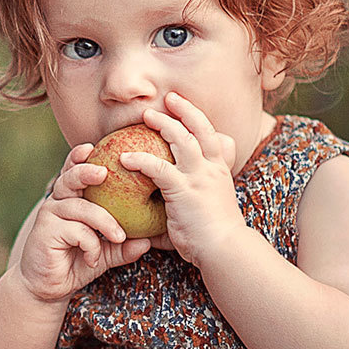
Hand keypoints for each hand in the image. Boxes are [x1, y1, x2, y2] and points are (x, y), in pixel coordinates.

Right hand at [12, 142, 154, 302]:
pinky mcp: (45, 231)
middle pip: (70, 178)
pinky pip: (76, 230)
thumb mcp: (105, 253)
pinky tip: (92, 258)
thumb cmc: (76, 264)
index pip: (75, 171)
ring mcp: (49, 215)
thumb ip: (123, 247)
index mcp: (71, 199)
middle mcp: (58, 202)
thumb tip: (147, 242)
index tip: (93, 147)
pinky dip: (91, 245)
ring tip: (118, 237)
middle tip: (104, 173)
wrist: (47, 288)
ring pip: (80, 207)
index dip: (81, 157)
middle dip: (86, 171)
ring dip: (104, 221)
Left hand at [118, 92, 249, 268]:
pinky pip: (158, 168)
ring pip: (182, 139)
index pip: (213, 136)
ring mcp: (199, 177)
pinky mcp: (183, 189)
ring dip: (163, 124)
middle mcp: (212, 169)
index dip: (198, 119)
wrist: (223, 249)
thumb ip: (184, 203)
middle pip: (200, 128)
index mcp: (220, 171)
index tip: (185, 107)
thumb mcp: (203, 211)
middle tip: (168, 99)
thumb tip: (155, 213)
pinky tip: (124, 158)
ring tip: (146, 116)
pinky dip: (140, 159)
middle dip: (184, 110)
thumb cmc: (211, 237)